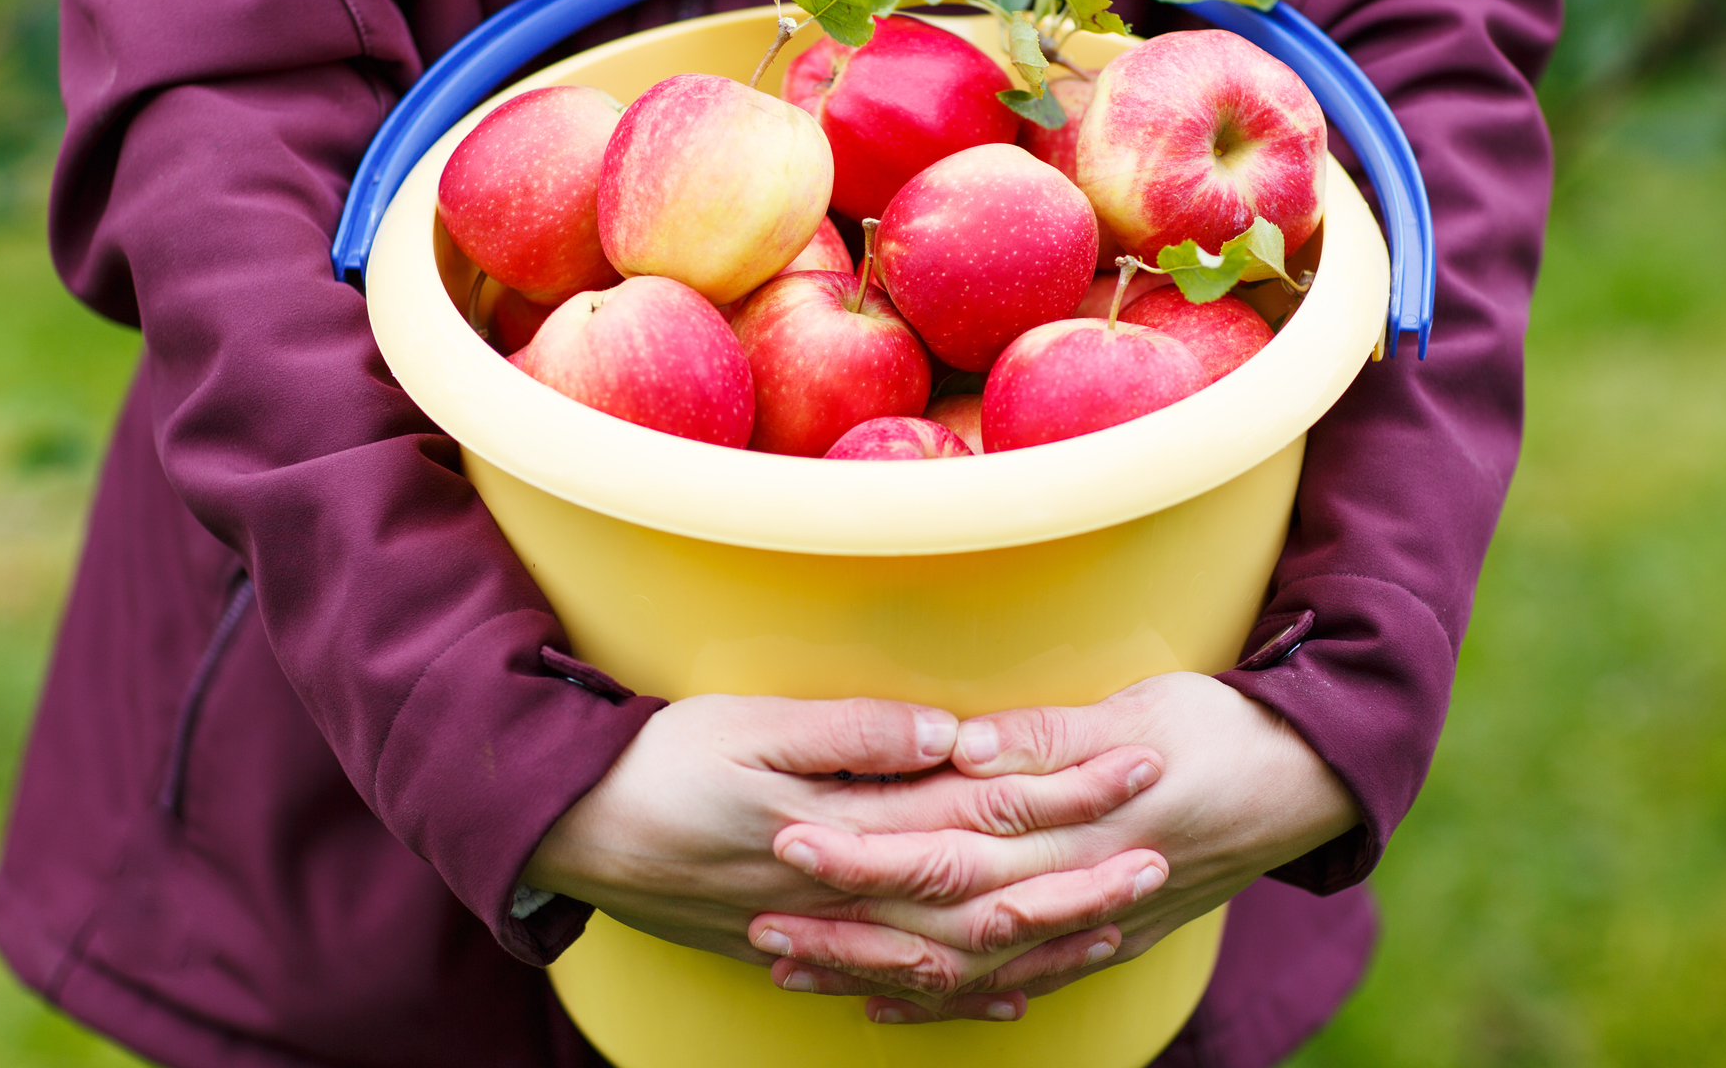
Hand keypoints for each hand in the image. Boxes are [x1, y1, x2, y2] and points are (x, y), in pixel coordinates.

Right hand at [523, 693, 1170, 1016]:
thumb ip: (854, 736)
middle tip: (1158, 856)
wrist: (567, 837)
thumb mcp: (749, 730)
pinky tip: (1002, 995)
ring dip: (1035, 941)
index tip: (1138, 765)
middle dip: (1077, 876)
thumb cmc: (656, 767)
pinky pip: (897, 986)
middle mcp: (851, 897)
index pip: (983, 814)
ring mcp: (827, 935)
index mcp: (849, 831)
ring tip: (1110, 925)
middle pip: (987, 896)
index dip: (1065, 790)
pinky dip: (959, 994)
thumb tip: (952, 736)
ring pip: (954, 955)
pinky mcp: (797, 950)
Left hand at [750, 672, 1359, 1021]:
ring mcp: (1091, 928)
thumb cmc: (1223, 730)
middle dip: (848, 925)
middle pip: (941, 920)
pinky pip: (1014, 986)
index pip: (951, 845)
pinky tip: (887, 1003)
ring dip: (877, 970)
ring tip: (793, 967)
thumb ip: (1052, 736)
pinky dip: (948, 1002)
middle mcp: (1075, 892)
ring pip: (966, 968)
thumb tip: (966, 741)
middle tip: (760, 918)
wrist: (1310, 784)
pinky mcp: (1104, 941)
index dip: (869, 848)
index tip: (792, 838)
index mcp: (1077, 829)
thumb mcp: (1143, 710)